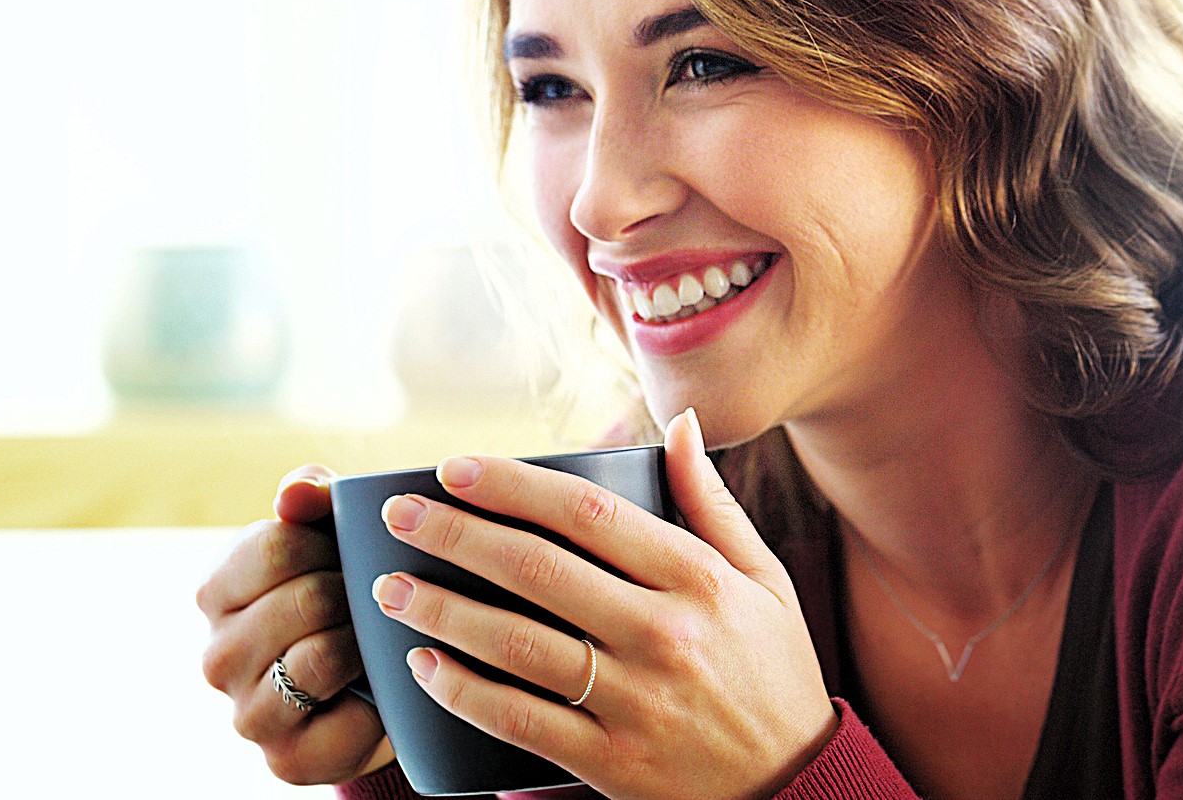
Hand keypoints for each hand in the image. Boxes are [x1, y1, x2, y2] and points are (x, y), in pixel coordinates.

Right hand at [197, 465, 395, 785]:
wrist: (376, 679)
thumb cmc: (348, 587)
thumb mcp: (332, 530)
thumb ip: (312, 495)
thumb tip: (296, 493)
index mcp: (217, 591)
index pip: (274, 547)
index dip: (333, 543)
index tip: (357, 549)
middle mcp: (216, 656)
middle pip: (303, 600)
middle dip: (357, 591)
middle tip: (384, 593)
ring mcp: (246, 714)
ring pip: (320, 657)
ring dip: (367, 640)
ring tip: (382, 632)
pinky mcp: (286, 761)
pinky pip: (347, 718)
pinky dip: (379, 698)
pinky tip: (385, 684)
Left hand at [371, 409, 838, 799]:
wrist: (794, 783)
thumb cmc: (773, 668)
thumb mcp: (763, 578)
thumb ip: (711, 500)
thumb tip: (676, 420)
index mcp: (698, 579)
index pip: (588, 513)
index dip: (511, 485)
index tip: (453, 468)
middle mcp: (664, 634)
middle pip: (537, 570)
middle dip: (454, 536)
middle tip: (397, 517)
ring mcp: (635, 702)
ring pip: (517, 646)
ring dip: (441, 613)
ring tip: (388, 588)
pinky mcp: (612, 763)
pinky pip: (520, 722)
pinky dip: (464, 693)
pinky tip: (424, 668)